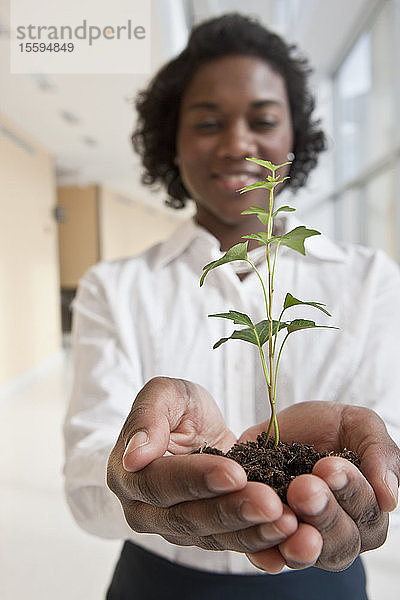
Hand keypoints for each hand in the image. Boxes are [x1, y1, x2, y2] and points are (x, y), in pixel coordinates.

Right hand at [106, 377, 296, 560]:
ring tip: (287, 521)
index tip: (236, 472)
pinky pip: (231, 544)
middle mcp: (145, 511)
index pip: (160, 483)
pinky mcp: (206, 536)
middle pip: (188, 517)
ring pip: (213, 536)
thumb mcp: (163, 394)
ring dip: (251, 531)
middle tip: (271, 502)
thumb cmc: (177, 408)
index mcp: (127, 475)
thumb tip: (134, 456)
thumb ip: (146, 417)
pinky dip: (260, 542)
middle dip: (232, 510)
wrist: (195, 430)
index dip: (197, 479)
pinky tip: (287, 535)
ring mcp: (175, 528)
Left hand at [240, 402, 399, 571]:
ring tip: (285, 512)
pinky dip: (262, 548)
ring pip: (303, 554)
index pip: (367, 515)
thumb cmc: (329, 428)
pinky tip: (259, 527)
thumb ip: (380, 454)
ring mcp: (301, 538)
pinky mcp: (266, 534)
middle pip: (339, 543)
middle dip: (323, 513)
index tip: (330, 467)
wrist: (281, 424)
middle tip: (304, 487)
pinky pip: (263, 553)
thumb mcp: (360, 426)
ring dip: (295, 539)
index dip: (351, 492)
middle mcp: (338, 534)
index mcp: (366, 512)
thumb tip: (390, 498)